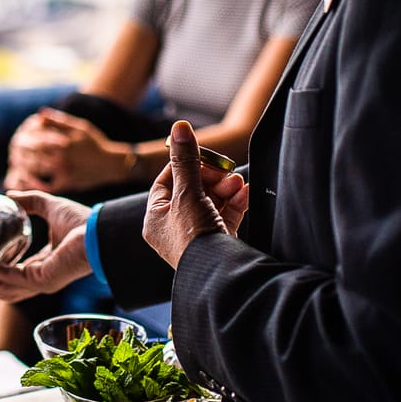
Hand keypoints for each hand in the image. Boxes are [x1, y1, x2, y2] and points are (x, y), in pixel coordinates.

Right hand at [0, 190, 93, 301]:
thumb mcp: (49, 206)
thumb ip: (31, 202)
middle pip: (1, 288)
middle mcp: (40, 280)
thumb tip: (9, 195)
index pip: (10, 276)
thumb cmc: (82, 221)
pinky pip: (9, 279)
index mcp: (42, 266)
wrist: (100, 229)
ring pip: (1, 288)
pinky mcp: (42, 281)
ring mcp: (41, 284)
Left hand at [6, 110, 121, 192]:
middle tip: (14, 155)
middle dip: (21, 155)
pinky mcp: (67, 184)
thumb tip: (39, 115)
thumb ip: (59, 121)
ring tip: (16, 168)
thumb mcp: (80, 127)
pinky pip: (46, 187)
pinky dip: (35, 185)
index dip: (25, 140)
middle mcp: (62, 157)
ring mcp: (64, 171)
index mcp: (63, 141)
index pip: (36, 140)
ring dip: (23, 169)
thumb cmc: (95, 143)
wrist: (111, 164)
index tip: (17, 142)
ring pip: (37, 171)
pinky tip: (27, 183)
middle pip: (34, 156)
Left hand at [142, 122, 248, 268]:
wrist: (220, 273)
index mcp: (156, 219)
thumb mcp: (187, 194)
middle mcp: (174, 228)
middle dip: (211, 177)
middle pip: (191, 189)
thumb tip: (179, 127)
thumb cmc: (194, 238)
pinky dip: (235, 202)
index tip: (201, 154)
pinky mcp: (218, 240)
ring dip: (225, 188)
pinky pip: (226, 215)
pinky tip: (245, 191)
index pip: (167, 181)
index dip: (184, 164)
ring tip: (236, 182)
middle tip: (224, 170)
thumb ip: (186, 161)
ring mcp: (197, 235)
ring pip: (211, 201)